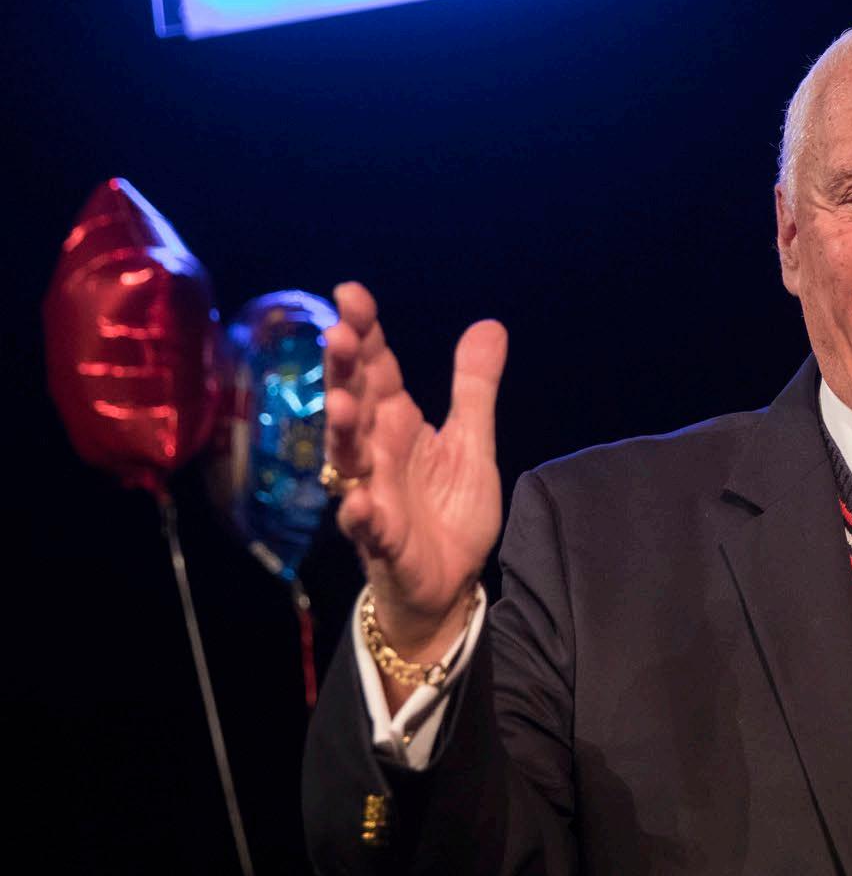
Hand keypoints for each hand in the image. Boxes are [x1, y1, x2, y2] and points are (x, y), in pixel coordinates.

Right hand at [326, 282, 507, 663]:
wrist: (449, 583)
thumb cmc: (448, 510)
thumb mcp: (471, 441)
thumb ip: (474, 387)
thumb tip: (488, 324)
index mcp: (397, 424)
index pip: (377, 370)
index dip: (365, 333)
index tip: (350, 293)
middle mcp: (376, 454)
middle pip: (354, 403)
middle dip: (344, 369)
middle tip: (339, 332)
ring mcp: (373, 496)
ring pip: (350, 460)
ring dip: (343, 431)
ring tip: (342, 403)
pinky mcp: (383, 541)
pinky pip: (367, 526)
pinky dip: (361, 513)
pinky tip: (361, 500)